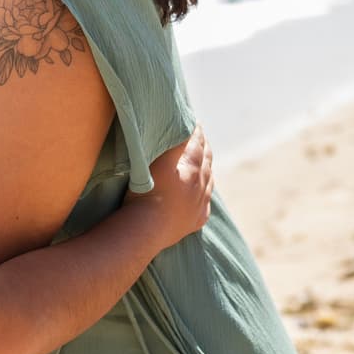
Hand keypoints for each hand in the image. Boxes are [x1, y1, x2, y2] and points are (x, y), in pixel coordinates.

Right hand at [126, 125, 212, 249]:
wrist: (145, 230)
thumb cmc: (144, 193)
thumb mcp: (154, 161)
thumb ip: (169, 144)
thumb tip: (180, 127)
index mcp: (191, 167)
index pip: (197, 143)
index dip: (196, 132)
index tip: (194, 123)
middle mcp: (200, 184)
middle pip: (206, 160)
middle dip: (203, 147)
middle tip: (199, 138)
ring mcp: (199, 204)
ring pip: (208, 181)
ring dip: (206, 169)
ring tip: (202, 162)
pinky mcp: (196, 220)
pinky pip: (205, 203)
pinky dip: (204, 194)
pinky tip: (201, 193)